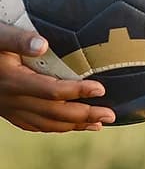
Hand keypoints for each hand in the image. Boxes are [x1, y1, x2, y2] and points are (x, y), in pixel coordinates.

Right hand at [0, 24, 115, 131]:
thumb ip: (19, 40)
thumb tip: (43, 45)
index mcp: (13, 81)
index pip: (52, 91)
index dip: (77, 92)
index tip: (101, 89)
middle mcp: (12, 100)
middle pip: (54, 113)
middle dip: (84, 115)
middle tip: (111, 115)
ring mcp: (9, 109)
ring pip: (46, 124)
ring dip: (74, 125)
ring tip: (98, 124)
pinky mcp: (8, 111)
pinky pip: (33, 126)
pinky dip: (54, 128)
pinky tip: (68, 127)